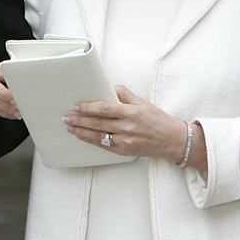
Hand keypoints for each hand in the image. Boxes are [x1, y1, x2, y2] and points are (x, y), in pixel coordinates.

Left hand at [64, 85, 186, 160]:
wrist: (172, 141)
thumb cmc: (158, 120)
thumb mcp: (142, 102)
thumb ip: (124, 94)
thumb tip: (108, 88)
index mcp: (131, 112)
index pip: (104, 108)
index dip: (88, 107)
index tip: (76, 106)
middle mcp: (127, 127)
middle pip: (97, 123)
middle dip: (79, 120)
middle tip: (67, 117)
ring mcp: (125, 141)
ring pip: (97, 136)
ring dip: (80, 132)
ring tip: (69, 127)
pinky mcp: (124, 151)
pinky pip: (103, 146)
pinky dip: (91, 140)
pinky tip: (82, 136)